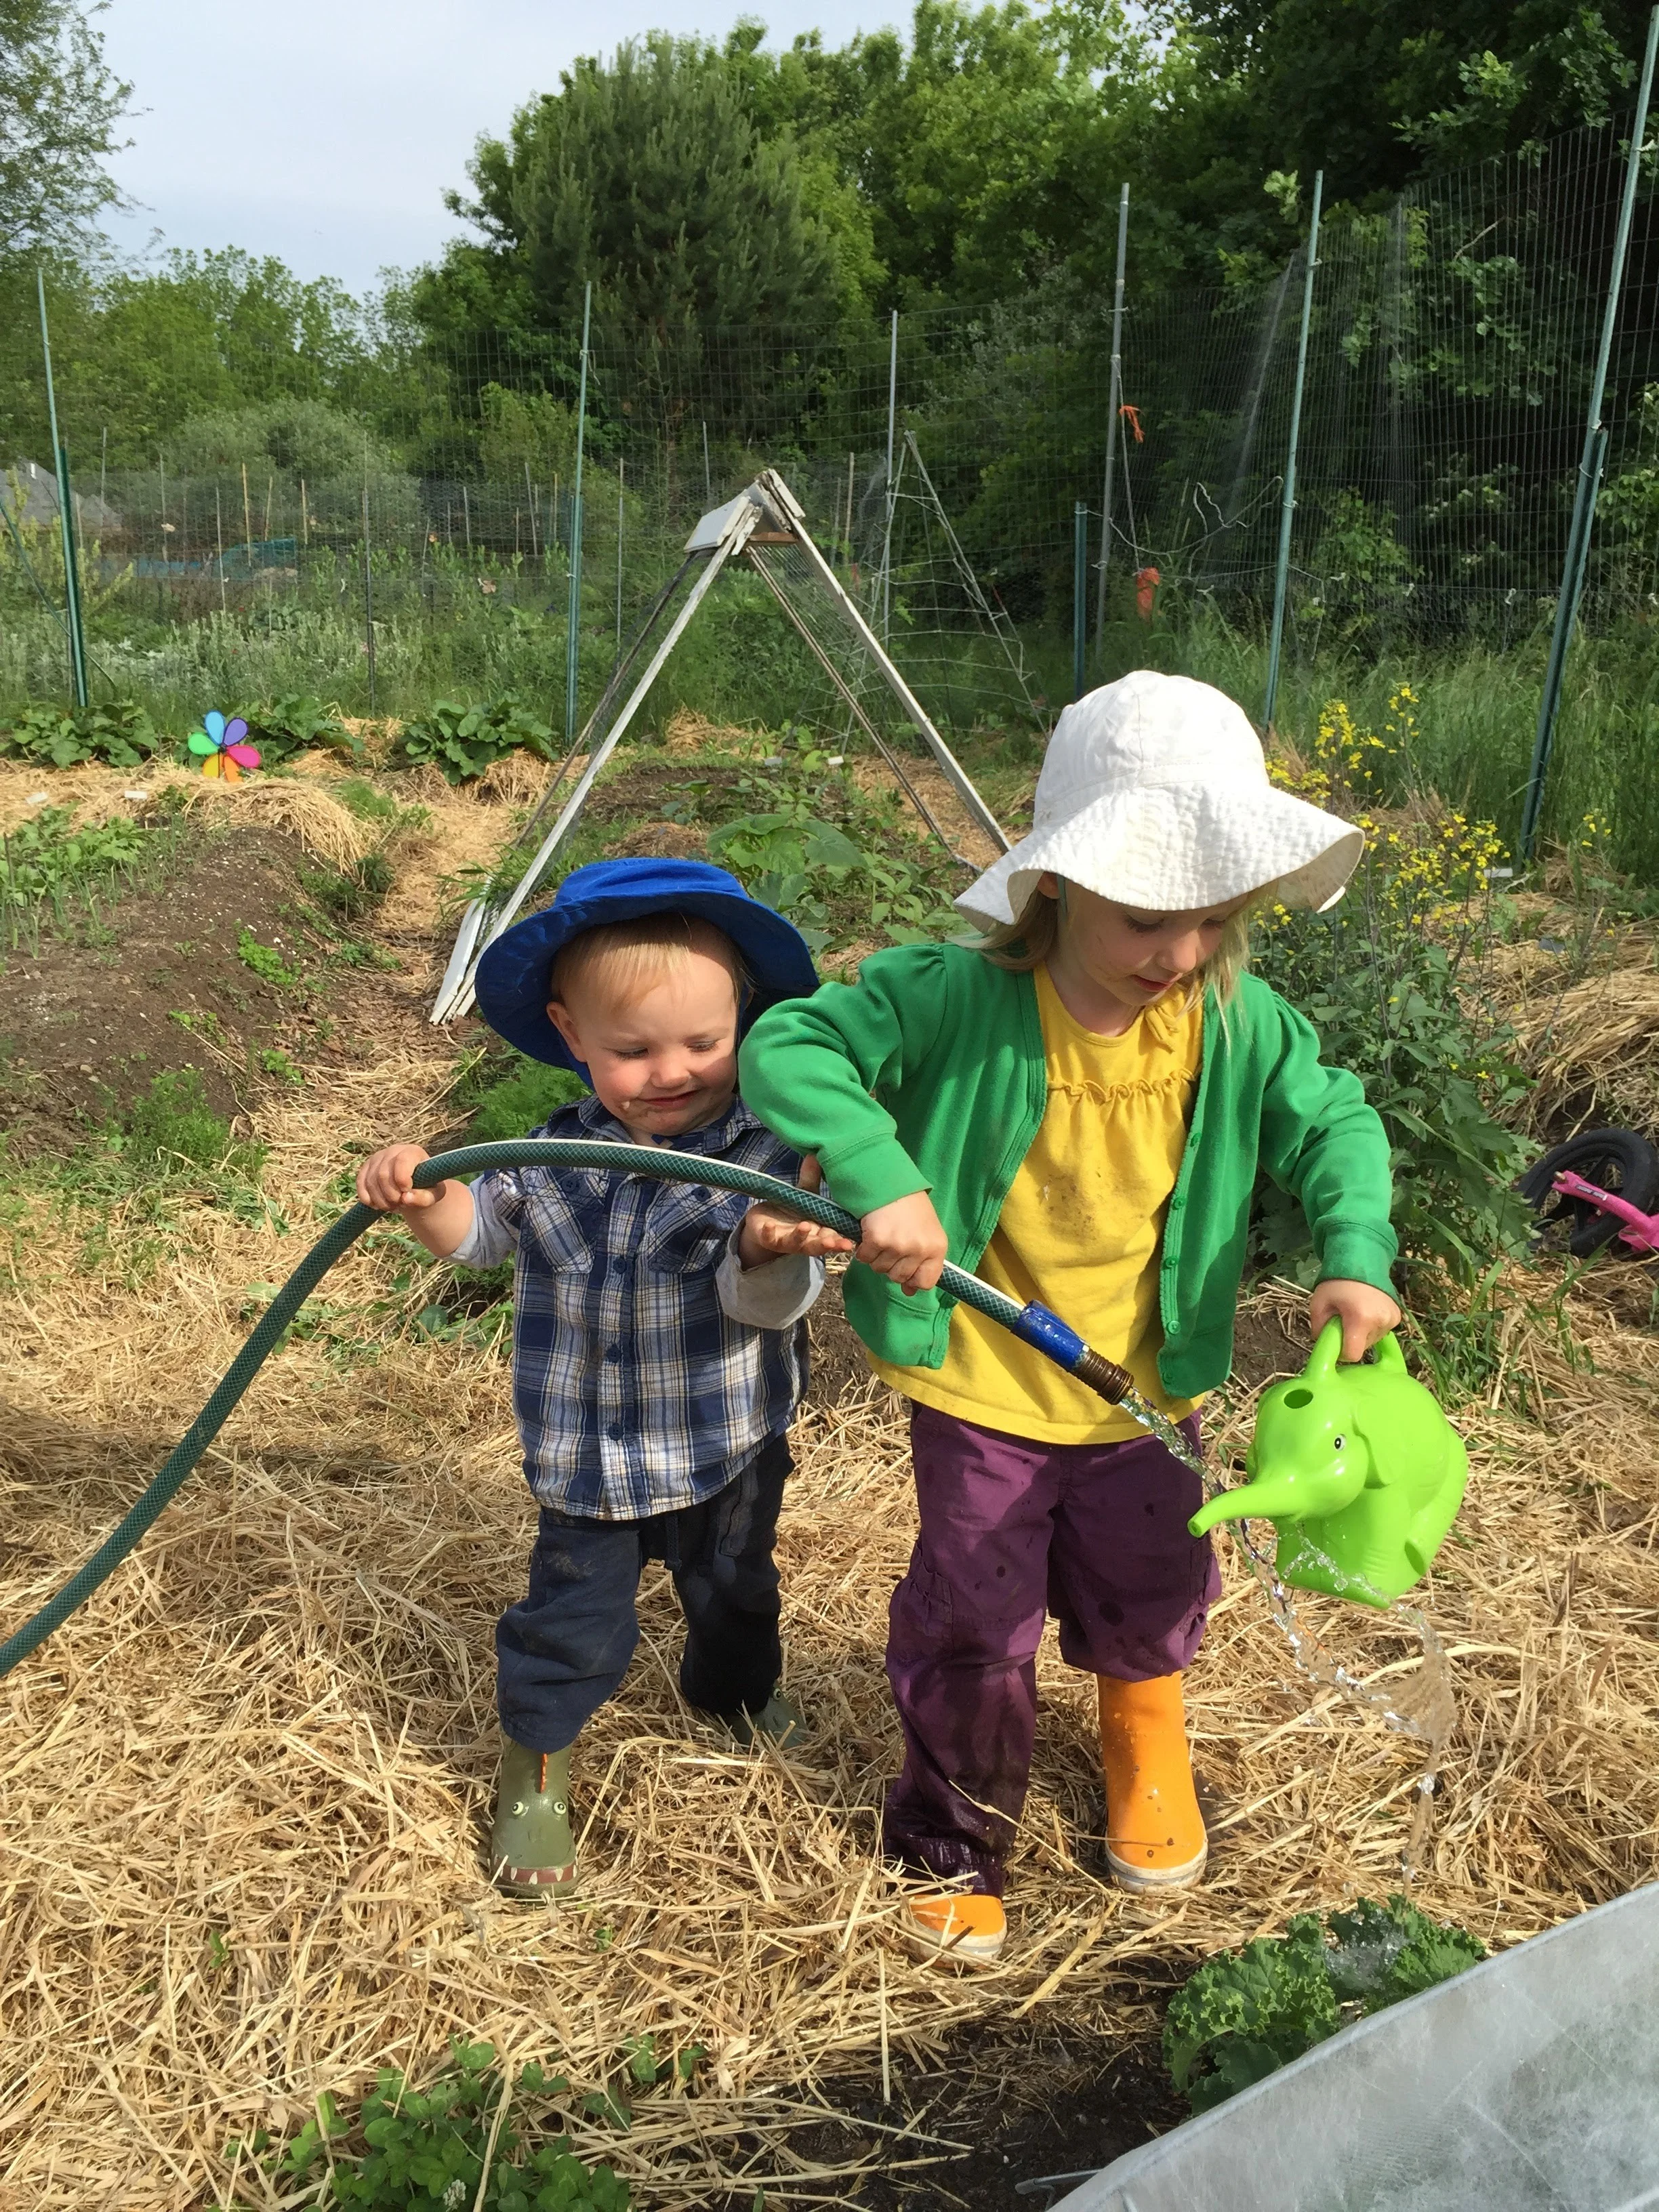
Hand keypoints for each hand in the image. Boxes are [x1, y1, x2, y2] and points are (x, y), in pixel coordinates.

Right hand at [357, 1143, 442, 1211]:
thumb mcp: (434, 1195)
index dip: (402, 1179)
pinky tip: (377, 1205)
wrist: (415, 1186)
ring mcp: (378, 1158)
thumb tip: (405, 1198)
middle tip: (400, 1205)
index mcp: (413, 1152)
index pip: (402, 1161)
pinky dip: (367, 1198)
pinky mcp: (366, 1167)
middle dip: (391, 1196)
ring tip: (393, 1207)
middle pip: (383, 1175)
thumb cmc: (427, 1188)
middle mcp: (393, 1150)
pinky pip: (361, 1183)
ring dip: (381, 1200)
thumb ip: (424, 1197)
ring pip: (370, 1182)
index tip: (406, 1192)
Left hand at [737, 1156, 855, 1268]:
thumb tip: (816, 1155)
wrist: (764, 1222)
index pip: (832, 1237)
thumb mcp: (804, 1194)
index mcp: (818, 1230)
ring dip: (800, 1236)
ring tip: (804, 1227)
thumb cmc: (791, 1210)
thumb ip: (811, 1178)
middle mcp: (805, 1240)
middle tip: (832, 1243)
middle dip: (825, 1244)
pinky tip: (769, 1226)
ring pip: (796, 1242)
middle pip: (817, 1245)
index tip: (849, 1242)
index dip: (840, 1241)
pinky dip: (769, 1233)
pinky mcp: (769, 1239)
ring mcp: (787, 1241)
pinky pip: (769, 1238)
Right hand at [857, 1190, 949, 1294]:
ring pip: (880, 1269)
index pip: (926, 1282)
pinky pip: (865, 1258)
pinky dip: (863, 1249)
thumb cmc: (909, 1207)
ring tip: (882, 1235)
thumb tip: (910, 1292)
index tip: (905, 1268)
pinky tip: (869, 1233)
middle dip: (891, 1265)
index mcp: (937, 1247)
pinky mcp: (877, 1240)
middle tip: (891, 1243)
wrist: (889, 1182)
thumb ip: (923, 1262)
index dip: (913, 1279)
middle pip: (899, 1277)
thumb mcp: (926, 1232)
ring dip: (876, 1256)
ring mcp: (898, 1245)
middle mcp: (920, 1249)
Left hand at [1309, 1278, 1401, 1362]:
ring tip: (1355, 1312)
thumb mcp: (1318, 1304)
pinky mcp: (1397, 1316)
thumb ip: (1318, 1328)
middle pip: (1362, 1347)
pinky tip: (1367, 1311)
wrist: (1361, 1262)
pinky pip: (1381, 1331)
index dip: (1342, 1352)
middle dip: (1351, 1339)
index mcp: (1360, 1319)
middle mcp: (1380, 1322)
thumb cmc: (1337, 1283)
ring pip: (1372, 1340)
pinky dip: (1372, 1326)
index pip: (1353, 1354)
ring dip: (1362, 1333)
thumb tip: (1323, 1344)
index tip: (1336, 1341)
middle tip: (1344, 1320)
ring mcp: (1391, 1319)